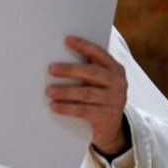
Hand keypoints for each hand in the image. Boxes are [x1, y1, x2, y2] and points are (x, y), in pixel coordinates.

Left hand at [46, 36, 127, 154]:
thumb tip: (56, 56)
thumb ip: (85, 70)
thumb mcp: (96, 82)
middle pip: (92, 73)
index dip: (84, 46)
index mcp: (115, 69)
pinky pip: (84, 111)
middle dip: (70, 70)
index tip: (67, 40)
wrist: (110, 128)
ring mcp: (115, 100)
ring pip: (86, 93)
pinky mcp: (108, 117)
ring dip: (65, 91)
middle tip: (50, 69)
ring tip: (48, 91)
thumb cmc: (97, 98)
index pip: (99, 54)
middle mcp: (118, 83)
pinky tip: (54, 106)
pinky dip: (67, 108)